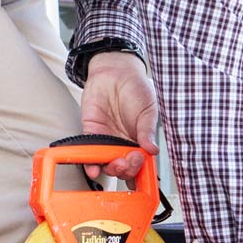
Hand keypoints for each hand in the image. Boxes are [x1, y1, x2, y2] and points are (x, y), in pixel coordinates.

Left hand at [79, 51, 157, 182]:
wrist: (115, 71)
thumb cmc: (136, 88)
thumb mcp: (148, 110)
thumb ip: (148, 130)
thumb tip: (152, 150)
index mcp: (140, 141)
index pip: (141, 164)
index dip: (141, 171)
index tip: (142, 166)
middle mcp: (124, 145)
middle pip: (125, 168)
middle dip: (127, 169)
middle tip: (130, 160)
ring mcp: (107, 141)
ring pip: (108, 164)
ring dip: (112, 169)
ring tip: (117, 164)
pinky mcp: (91, 134)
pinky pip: (89, 153)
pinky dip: (91, 164)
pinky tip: (94, 169)